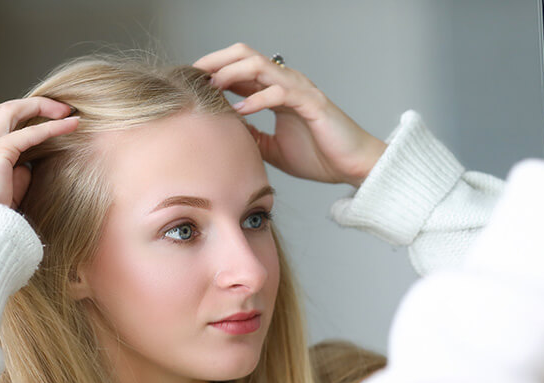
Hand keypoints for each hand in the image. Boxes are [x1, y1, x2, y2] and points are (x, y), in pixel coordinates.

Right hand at [0, 98, 79, 208]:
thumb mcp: (8, 190)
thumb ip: (18, 174)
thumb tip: (30, 165)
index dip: (20, 116)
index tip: (45, 117)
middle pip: (1, 110)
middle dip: (32, 104)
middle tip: (60, 108)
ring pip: (11, 110)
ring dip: (41, 106)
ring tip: (67, 110)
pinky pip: (29, 133)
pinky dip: (53, 127)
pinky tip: (71, 124)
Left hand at [193, 43, 386, 186]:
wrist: (352, 167)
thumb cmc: (320, 157)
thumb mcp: (272, 149)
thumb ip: (251, 136)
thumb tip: (225, 132)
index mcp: (277, 92)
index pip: (240, 68)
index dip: (213, 70)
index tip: (191, 84)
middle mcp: (287, 83)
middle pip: (244, 55)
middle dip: (215, 61)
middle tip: (194, 76)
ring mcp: (300, 90)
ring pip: (259, 65)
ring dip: (231, 73)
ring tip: (213, 88)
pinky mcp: (312, 103)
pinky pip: (279, 92)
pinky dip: (256, 99)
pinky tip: (240, 110)